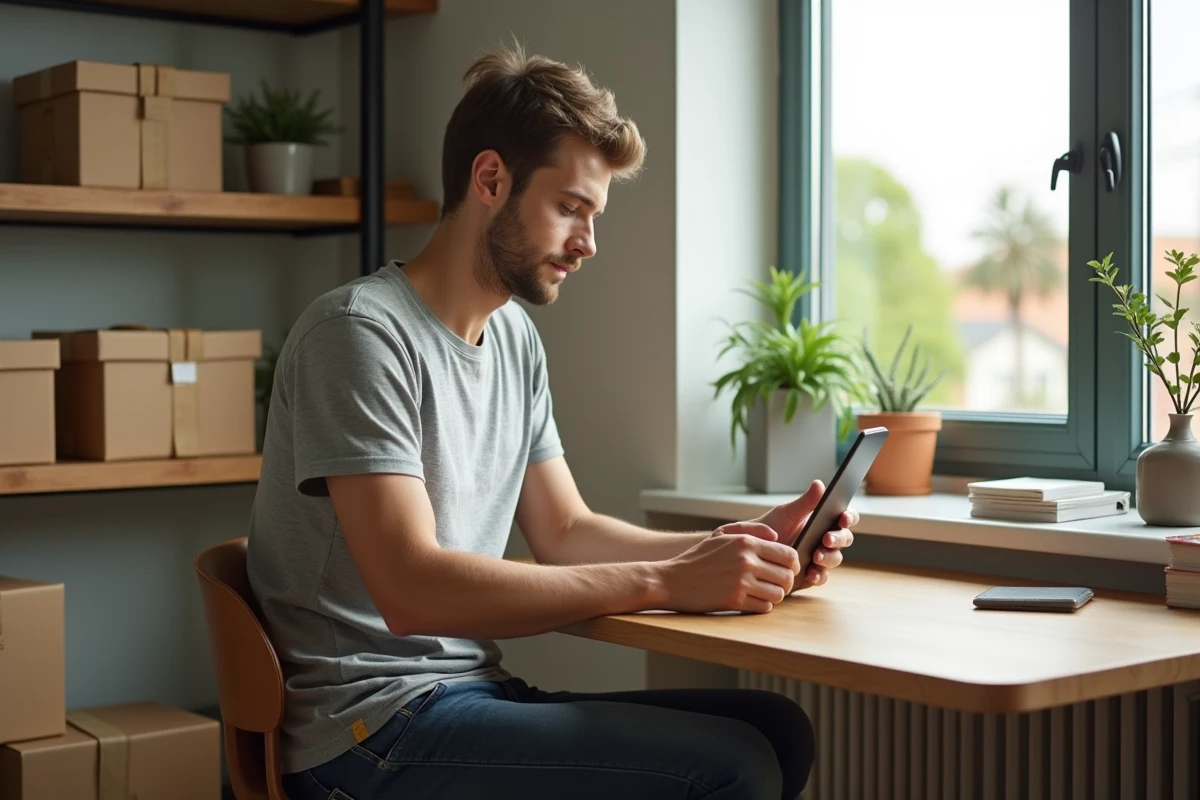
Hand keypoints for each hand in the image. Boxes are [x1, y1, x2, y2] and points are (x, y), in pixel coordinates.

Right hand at [659, 525, 800, 613]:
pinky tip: (750, 600)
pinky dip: (761, 606)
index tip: (786, 570)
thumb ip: (752, 530)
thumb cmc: (698, 558)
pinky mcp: (735, 601)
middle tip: (775, 584)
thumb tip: (777, 537)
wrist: (671, 580)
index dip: (793, 565)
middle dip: (785, 582)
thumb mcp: (721, 534)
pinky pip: (764, 607)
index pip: (789, 555)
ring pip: (779, 594)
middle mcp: (746, 561)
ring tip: (761, 592)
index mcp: (746, 542)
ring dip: (773, 595)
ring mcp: (741, 582)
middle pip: (787, 576)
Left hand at [752, 480, 857, 589]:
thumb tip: (819, 484)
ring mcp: (821, 557)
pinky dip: (819, 575)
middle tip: (826, 539)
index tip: (843, 518)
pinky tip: (811, 574)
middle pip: (845, 538)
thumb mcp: (787, 512)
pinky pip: (822, 576)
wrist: (754, 549)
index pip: (845, 517)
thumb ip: (805, 502)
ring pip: (836, 558)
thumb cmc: (773, 526)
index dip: (849, 517)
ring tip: (816, 557)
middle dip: (838, 538)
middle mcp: (826, 539)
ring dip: (829, 557)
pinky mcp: (812, 574)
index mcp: (824, 520)